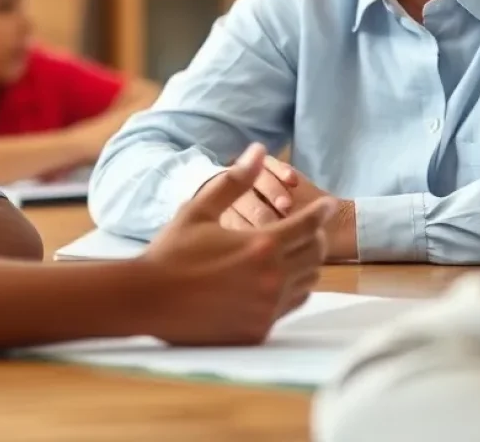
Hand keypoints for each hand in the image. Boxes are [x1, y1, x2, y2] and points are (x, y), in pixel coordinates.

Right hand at [142, 143, 335, 345]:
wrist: (149, 300)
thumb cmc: (173, 251)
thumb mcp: (200, 209)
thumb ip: (234, 181)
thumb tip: (258, 150)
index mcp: (261, 245)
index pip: (308, 226)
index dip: (321, 213)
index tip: (330, 205)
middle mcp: (271, 279)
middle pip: (315, 255)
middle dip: (316, 237)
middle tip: (308, 228)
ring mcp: (267, 308)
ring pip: (308, 283)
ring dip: (306, 264)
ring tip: (292, 252)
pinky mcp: (259, 329)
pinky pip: (290, 306)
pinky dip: (291, 290)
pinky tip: (275, 279)